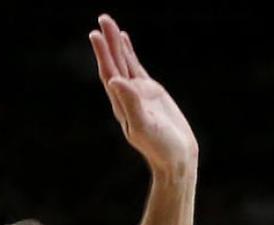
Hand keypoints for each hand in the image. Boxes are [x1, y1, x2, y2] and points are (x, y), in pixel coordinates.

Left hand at [89, 14, 197, 177]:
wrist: (177, 157)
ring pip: (124, 62)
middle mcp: (126, 96)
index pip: (109, 73)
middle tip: (103, 18)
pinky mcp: (151, 92)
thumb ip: (130, 103)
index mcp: (121, 103)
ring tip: (109, 22)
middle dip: (109, 42)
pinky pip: (136, 68)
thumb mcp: (145, 125)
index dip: (103, 54)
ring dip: (117, 44)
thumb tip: (114, 82)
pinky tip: (125, 41)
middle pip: (115, 63)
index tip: (96, 35)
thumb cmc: (161, 146)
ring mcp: (138, 92)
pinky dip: (129, 53)